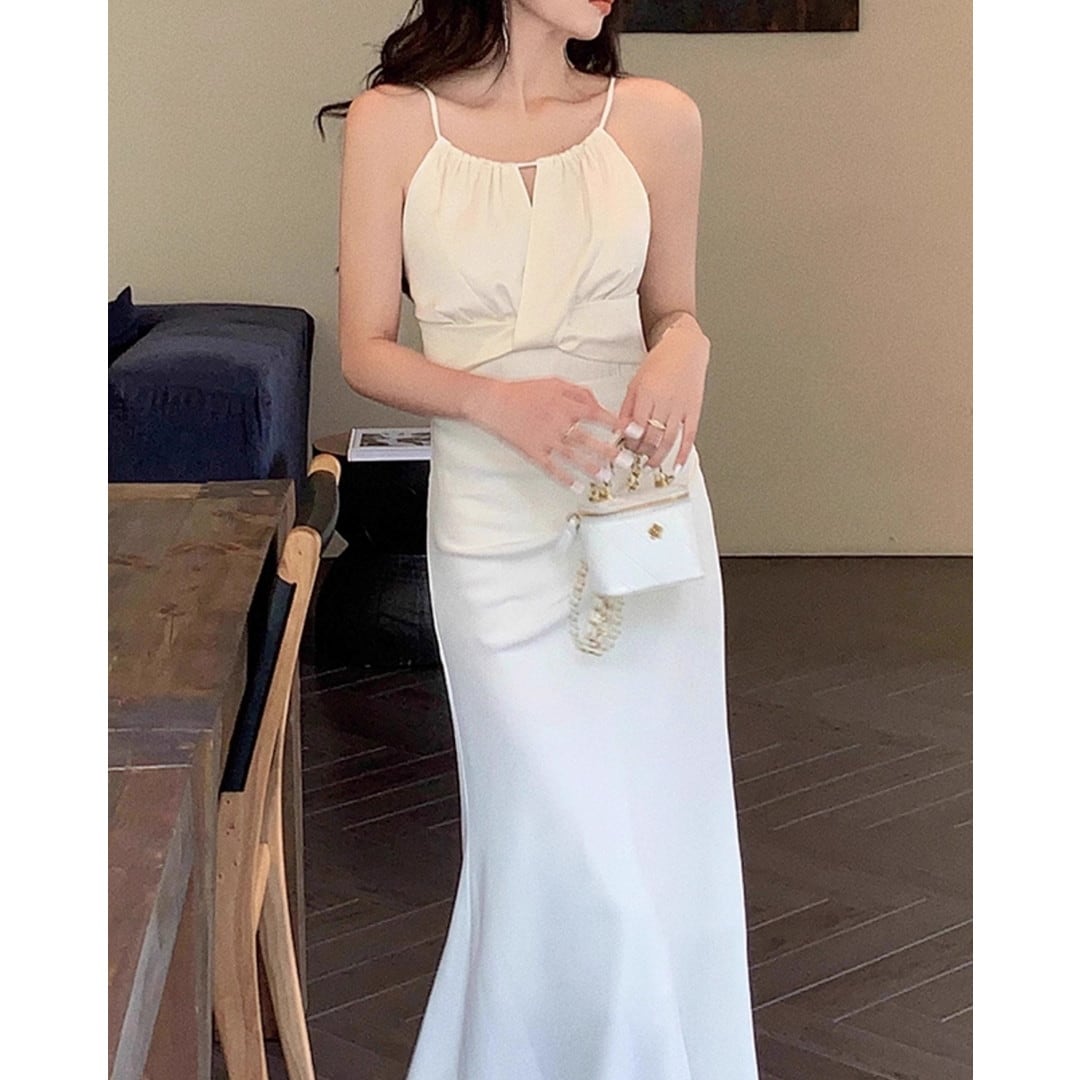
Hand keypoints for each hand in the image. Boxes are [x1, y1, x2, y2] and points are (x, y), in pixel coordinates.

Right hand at [468, 377, 624, 487]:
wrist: (494, 402)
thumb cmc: (523, 392)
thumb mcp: (554, 383)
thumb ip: (579, 393)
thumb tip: (597, 405)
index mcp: (565, 405)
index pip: (598, 415)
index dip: (617, 424)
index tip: (633, 432)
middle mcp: (558, 423)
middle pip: (588, 440)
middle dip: (609, 452)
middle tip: (625, 462)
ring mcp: (545, 439)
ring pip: (572, 457)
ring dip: (590, 468)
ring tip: (605, 477)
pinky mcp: (533, 452)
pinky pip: (551, 467)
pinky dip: (564, 478)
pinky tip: (576, 486)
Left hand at [619, 325, 708, 470]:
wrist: (686, 348)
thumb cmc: (660, 362)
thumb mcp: (635, 383)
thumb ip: (627, 408)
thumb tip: (620, 430)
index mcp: (648, 394)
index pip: (636, 427)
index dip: (630, 442)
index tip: (626, 448)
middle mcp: (665, 402)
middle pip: (652, 436)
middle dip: (643, 451)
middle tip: (637, 457)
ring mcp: (681, 407)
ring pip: (669, 440)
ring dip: (659, 456)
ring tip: (652, 464)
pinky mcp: (694, 411)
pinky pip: (689, 436)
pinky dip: (683, 453)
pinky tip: (678, 464)